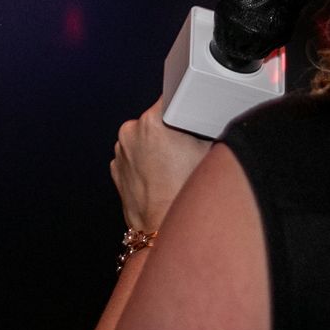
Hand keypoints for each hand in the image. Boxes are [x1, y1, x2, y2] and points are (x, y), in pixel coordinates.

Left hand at [113, 97, 211, 232]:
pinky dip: (146, 162)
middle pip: (158, 118)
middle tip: (188, 152)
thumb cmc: (185, 197)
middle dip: (174, 129)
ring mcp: (120, 152)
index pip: (172, 96)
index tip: (192, 114)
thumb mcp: (211, 154)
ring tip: (175, 169)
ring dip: (158, 146)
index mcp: (152, 122)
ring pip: (145, 137)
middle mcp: (130, 133)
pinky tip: (161, 178)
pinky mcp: (116, 169)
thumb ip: (208, 128)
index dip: (186, 104)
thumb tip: (213, 117)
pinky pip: (135, 156)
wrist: (162, 234)